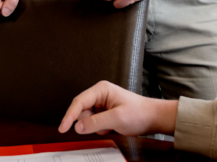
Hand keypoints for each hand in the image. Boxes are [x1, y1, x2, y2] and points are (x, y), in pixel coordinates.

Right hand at [58, 81, 176, 136]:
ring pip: (87, 118)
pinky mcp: (104, 112)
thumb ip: (96, 122)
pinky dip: (100, 128)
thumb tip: (78, 126)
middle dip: (89, 122)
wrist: (153, 118)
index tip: (63, 128)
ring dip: (96, 126)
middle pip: (81, 111)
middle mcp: (99, 94)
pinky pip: (94, 122)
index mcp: (101, 89)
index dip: (69, 115)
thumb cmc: (139, 113)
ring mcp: (101, 103)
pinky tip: (112, 126)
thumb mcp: (117, 118)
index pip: (79, 102)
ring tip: (111, 125)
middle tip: (104, 126)